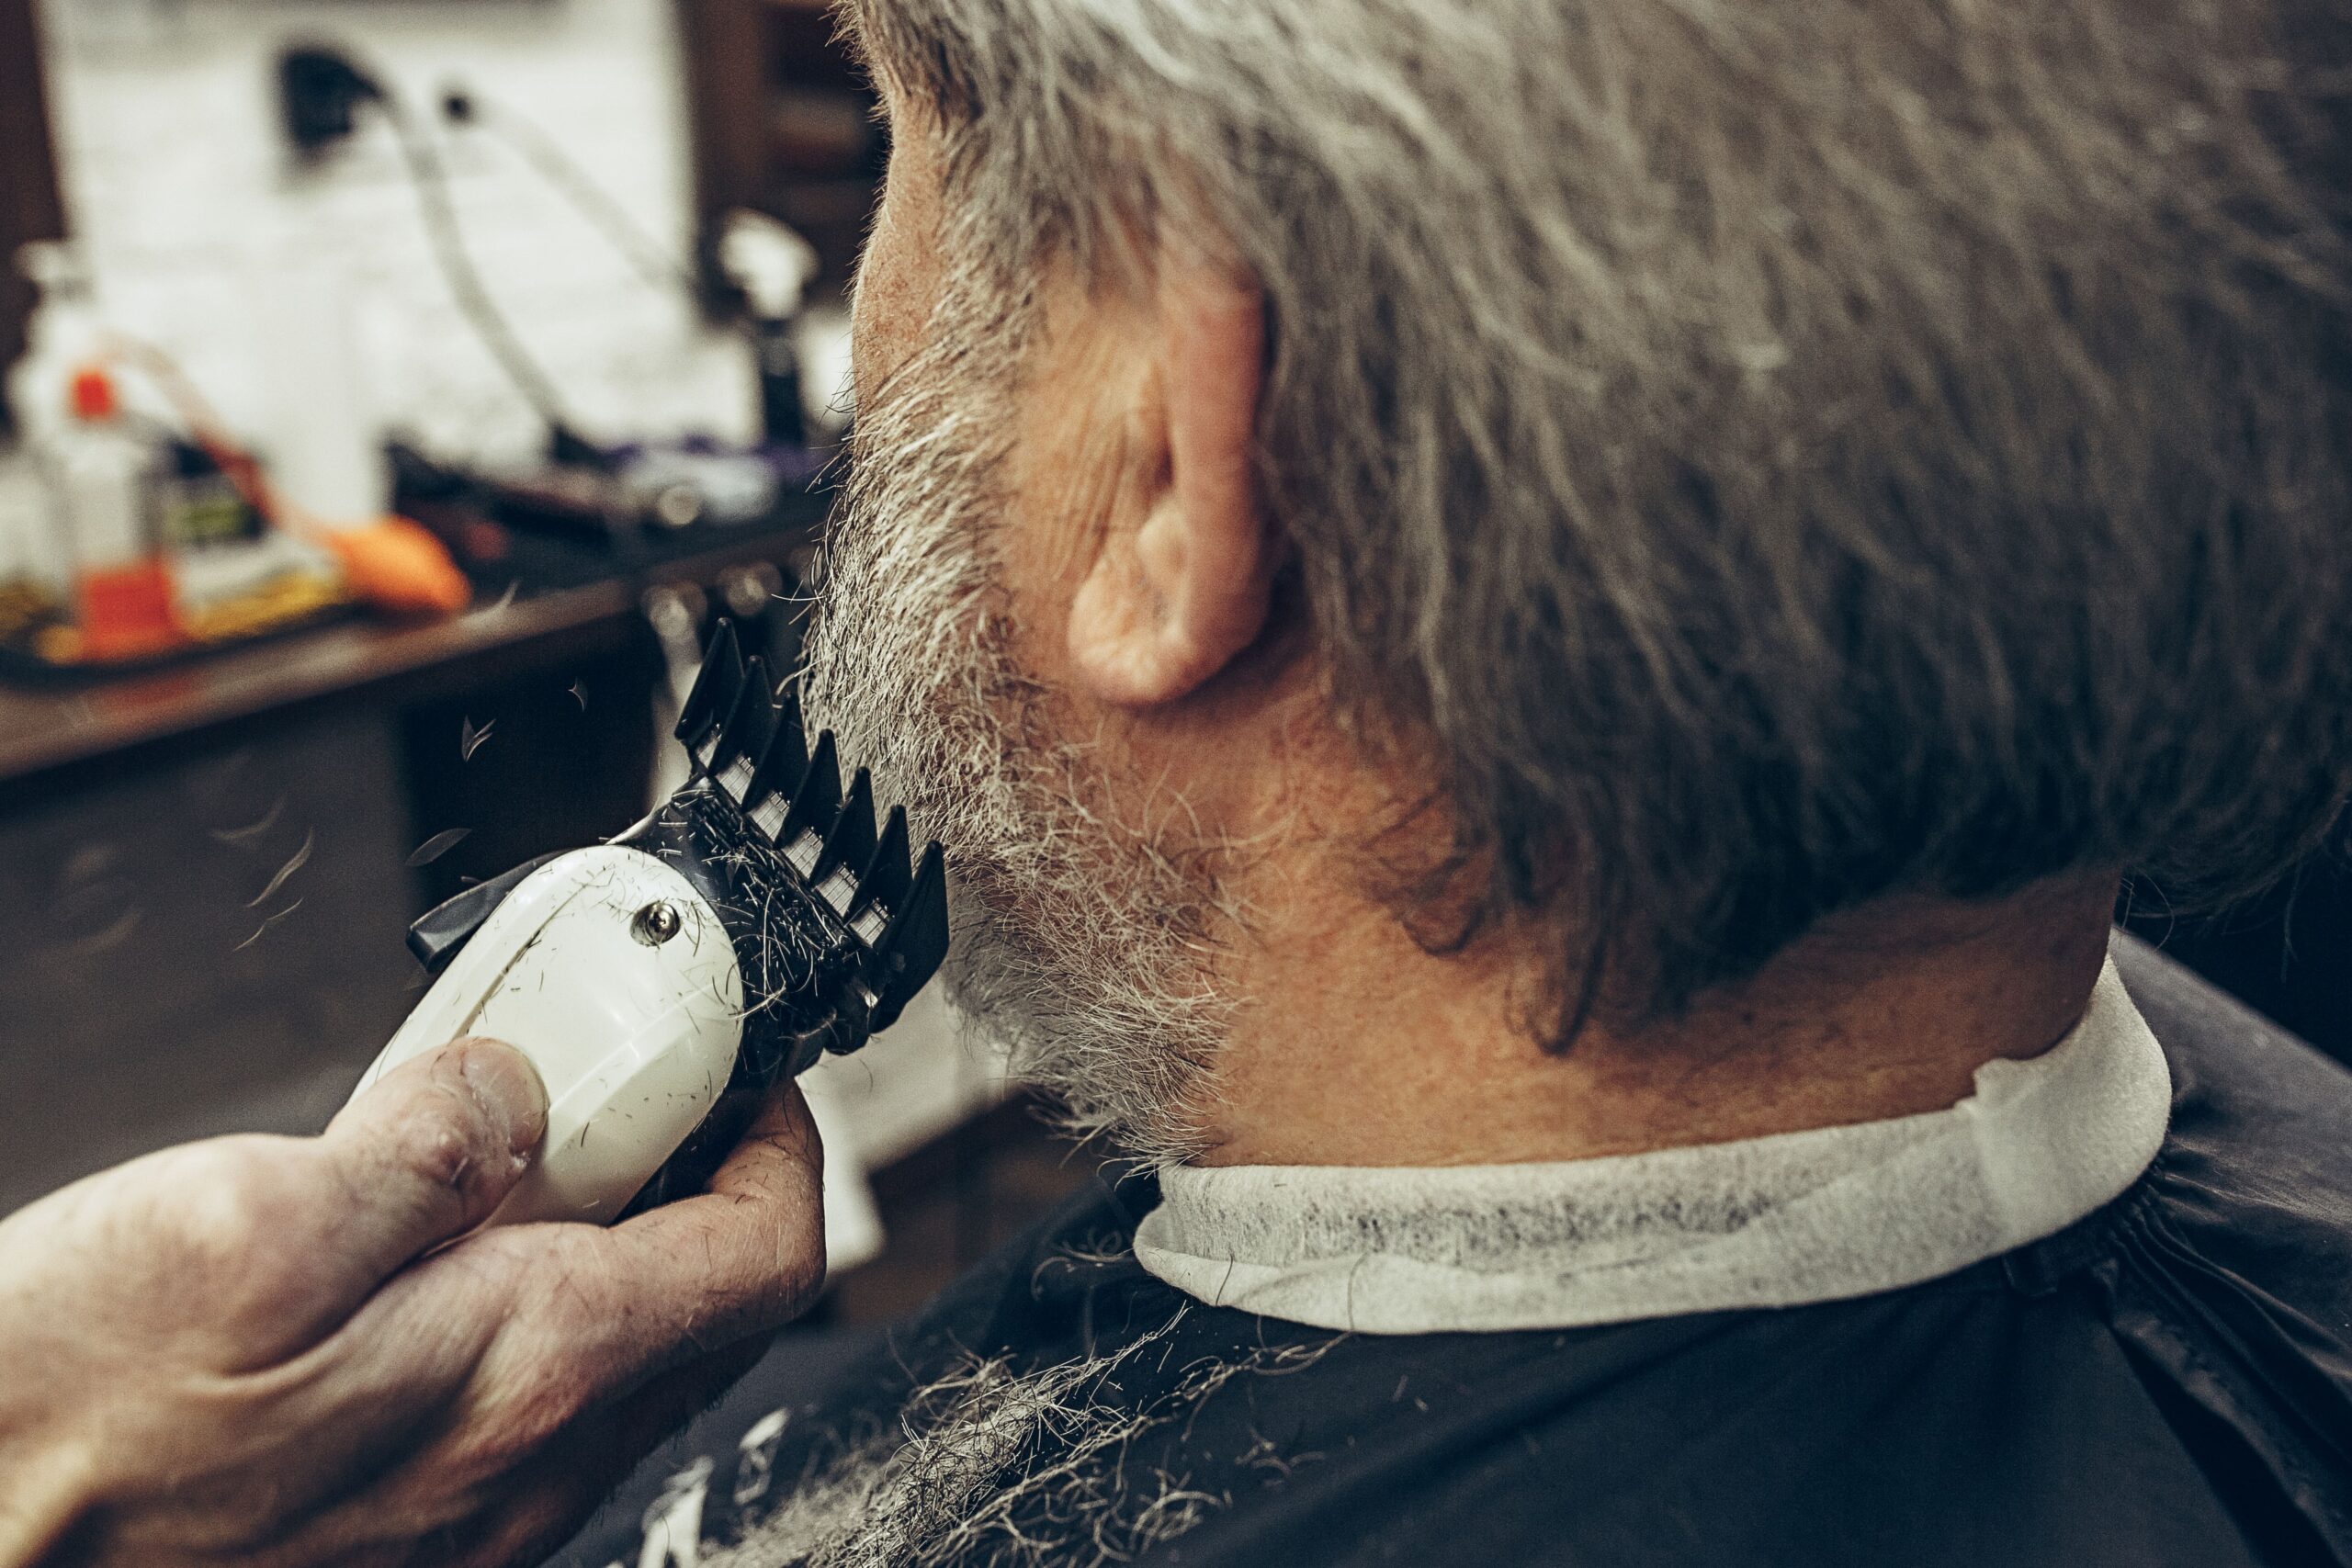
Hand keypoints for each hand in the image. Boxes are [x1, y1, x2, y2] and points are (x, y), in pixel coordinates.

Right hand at [0, 1038, 825, 1567]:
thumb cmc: (61, 1425)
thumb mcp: (249, 1218)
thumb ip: (430, 1137)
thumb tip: (522, 1083)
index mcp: (536, 1371)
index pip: (768, 1252)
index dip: (778, 1139)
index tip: (731, 1070)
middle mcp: (529, 1467)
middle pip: (709, 1303)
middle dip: (687, 1175)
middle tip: (604, 1091)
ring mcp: (472, 1517)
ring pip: (618, 1355)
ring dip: (595, 1240)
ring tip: (486, 1163)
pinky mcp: (402, 1533)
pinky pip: (522, 1408)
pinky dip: (514, 1312)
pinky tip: (409, 1268)